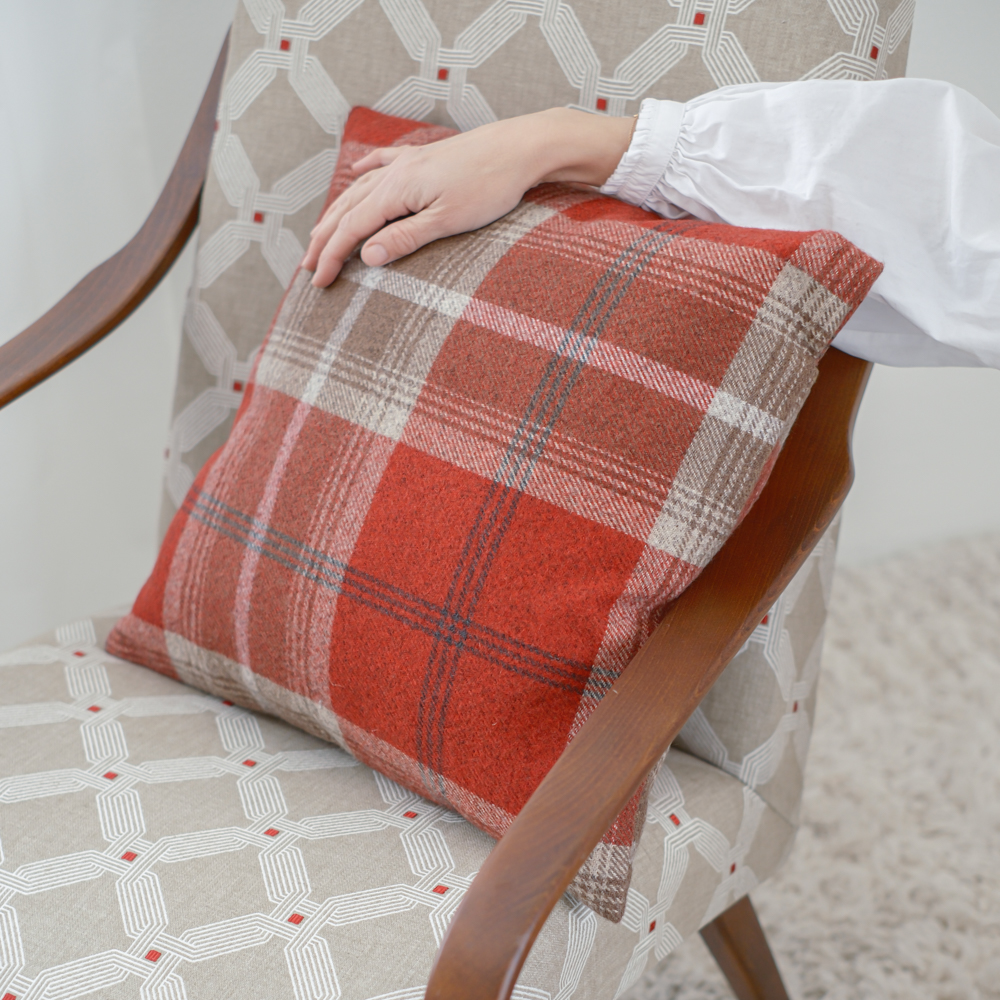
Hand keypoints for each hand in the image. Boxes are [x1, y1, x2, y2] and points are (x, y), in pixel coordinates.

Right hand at [302, 108, 633, 286]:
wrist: (519, 148)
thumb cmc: (489, 187)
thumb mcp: (447, 221)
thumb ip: (405, 239)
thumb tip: (366, 256)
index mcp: (396, 190)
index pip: (351, 230)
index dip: (331, 258)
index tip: (317, 283)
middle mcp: (394, 173)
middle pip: (346, 210)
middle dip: (324, 240)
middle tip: (307, 267)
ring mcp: (408, 162)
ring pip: (359, 189)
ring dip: (336, 212)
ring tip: (320, 233)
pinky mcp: (424, 158)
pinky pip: (382, 164)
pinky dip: (364, 172)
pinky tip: (355, 173)